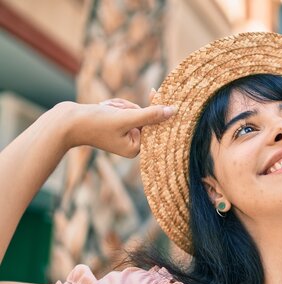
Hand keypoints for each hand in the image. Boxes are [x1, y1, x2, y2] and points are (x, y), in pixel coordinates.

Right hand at [52, 89, 173, 157]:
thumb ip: (150, 114)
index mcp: (136, 149)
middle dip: (128, 108)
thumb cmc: (93, 123)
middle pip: (144, 116)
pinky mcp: (117, 126)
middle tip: (113, 111)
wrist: (65, 122)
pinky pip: (124, 109)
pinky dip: (115, 106)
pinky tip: (103, 109)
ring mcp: (124, 135)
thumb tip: (173, 111)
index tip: (155, 92)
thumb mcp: (125, 117)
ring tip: (106, 110)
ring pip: (134, 110)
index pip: (154, 125)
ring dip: (120, 106)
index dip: (154, 108)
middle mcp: (132, 145)